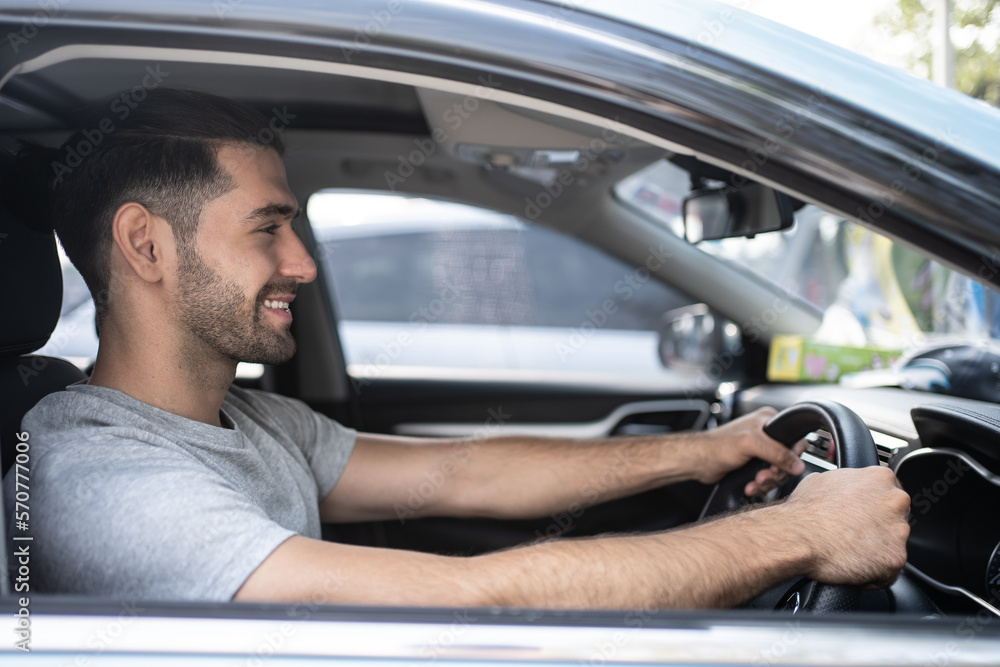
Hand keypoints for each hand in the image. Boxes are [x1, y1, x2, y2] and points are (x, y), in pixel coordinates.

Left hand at [693, 407, 805, 493]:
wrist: (698, 461)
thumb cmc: (717, 446)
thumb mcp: (750, 445)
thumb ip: (777, 453)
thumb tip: (798, 464)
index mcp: (768, 421)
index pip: (794, 439)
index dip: (792, 456)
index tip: (780, 466)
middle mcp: (766, 434)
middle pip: (787, 459)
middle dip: (776, 472)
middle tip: (764, 476)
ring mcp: (760, 450)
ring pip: (778, 471)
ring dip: (767, 481)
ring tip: (755, 483)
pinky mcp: (754, 464)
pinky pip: (767, 478)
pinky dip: (760, 485)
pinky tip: (750, 486)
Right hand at [781, 466, 909, 586]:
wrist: (798, 537)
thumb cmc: (805, 510)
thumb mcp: (822, 480)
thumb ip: (845, 481)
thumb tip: (842, 487)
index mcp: (880, 478)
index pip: (889, 491)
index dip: (875, 505)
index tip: (865, 514)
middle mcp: (895, 501)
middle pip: (896, 517)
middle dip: (879, 527)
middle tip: (854, 533)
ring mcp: (899, 531)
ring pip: (893, 544)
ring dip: (876, 549)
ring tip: (849, 550)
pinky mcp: (895, 558)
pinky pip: (889, 569)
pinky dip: (874, 571)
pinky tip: (852, 564)